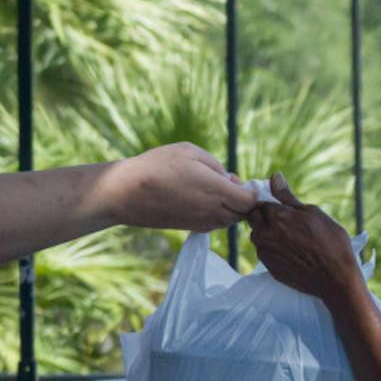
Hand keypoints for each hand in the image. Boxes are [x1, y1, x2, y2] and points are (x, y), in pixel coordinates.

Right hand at [101, 143, 257, 231]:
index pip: (250, 201)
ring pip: (228, 221)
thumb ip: (216, 165)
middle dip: (243, 200)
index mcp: (216, 190)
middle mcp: (212, 211)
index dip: (253, 192)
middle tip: (231, 184)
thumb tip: (230, 180)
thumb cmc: (157, 166)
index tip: (246, 182)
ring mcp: (200, 222)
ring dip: (230, 208)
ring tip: (215, 190)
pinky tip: (203, 199)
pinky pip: (214, 224)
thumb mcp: (190, 152)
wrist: (126, 193)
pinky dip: (216, 214)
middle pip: (242, 214)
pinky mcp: (190, 228)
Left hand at [248, 174, 362, 306]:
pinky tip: (291, 252)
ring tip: (290, 238)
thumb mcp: (312, 213)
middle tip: (285, 222)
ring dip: (267, 233)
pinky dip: (272, 249)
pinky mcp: (268, 268)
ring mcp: (264, 253)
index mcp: (276, 216)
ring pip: (257, 236)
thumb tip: (275, 177)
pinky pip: (264, 252)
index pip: (260, 203)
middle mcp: (264, 234)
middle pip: (253, 219)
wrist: (336, 279)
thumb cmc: (330, 242)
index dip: (270, 204)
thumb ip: (288, 197)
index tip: (282, 209)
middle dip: (264, 217)